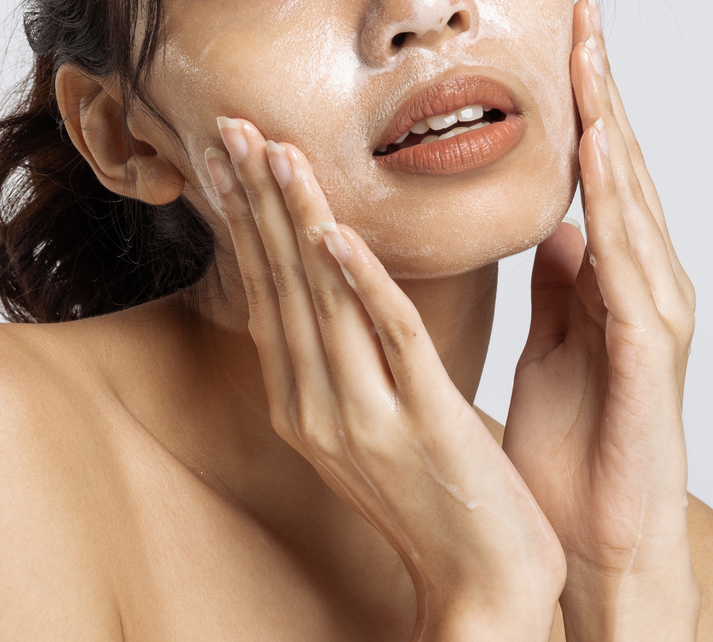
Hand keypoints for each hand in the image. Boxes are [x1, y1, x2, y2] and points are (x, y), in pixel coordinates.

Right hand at [206, 121, 564, 640]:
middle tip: (232, 129)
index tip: (231, 158)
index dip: (246, 220)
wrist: (481, 583)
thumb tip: (329, 288)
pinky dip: (358, 282)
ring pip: (322, 298)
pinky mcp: (420, 423)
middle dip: (254, 201)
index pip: (266, 291)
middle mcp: (314, 405)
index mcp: (301, 400)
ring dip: (297, 220)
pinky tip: (335, 234)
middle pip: (279, 283)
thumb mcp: (366, 420)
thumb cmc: (428, 493)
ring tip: (276, 153)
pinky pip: (388, 338)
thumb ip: (340, 357)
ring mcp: (362, 416)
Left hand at [503, 0, 699, 638]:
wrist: (593, 537)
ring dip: (607, 128)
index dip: (579, 106)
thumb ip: (562, 283)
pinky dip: (606, 209)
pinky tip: (588, 162)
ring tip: (588, 59)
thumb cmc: (575, 441)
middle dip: (600, 90)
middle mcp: (642, 284)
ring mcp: (652, 314)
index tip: (560, 41)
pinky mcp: (647, 353)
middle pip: (617, 169)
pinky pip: (624, 266)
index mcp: (613, 279)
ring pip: (630, 201)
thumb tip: (558, 226)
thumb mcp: (557, 342)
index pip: (595, 175)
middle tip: (581, 15)